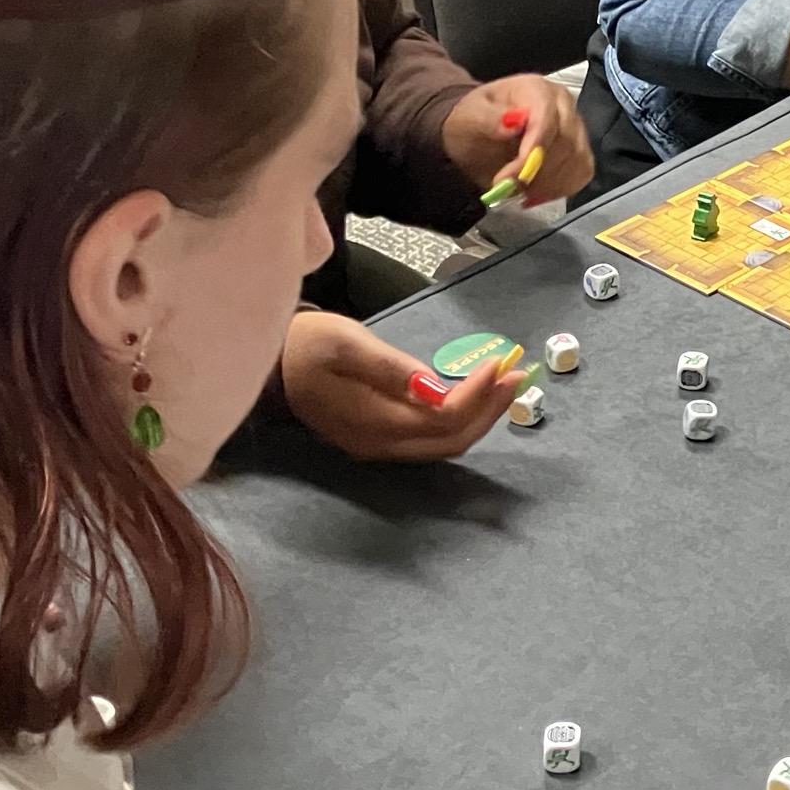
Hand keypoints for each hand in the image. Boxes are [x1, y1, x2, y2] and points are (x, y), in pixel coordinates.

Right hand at [280, 309, 521, 460]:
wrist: (271, 364)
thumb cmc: (307, 345)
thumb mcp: (346, 343)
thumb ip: (390, 368)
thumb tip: (435, 388)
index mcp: (372, 422)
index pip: (443, 420)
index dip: (477, 395)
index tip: (500, 361)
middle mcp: (379, 445)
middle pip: (450, 441)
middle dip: (489, 410)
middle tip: (517, 373)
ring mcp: (377, 446)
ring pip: (442, 444)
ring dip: (479, 416)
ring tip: (504, 381)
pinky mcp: (377, 438)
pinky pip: (429, 438)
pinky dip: (458, 418)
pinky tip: (473, 394)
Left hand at [442, 75, 594, 205]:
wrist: (479, 134)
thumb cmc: (474, 121)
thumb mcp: (469, 116)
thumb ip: (487, 118)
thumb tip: (512, 124)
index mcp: (537, 89)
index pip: (547, 120)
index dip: (532, 152)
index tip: (508, 178)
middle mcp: (564, 105)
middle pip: (566, 143)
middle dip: (536, 173)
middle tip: (507, 189)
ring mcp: (576, 127)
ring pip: (577, 160)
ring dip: (547, 184)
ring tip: (518, 190)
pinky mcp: (580, 150)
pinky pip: (582, 172)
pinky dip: (560, 188)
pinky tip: (536, 193)